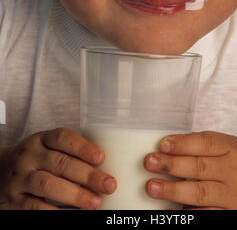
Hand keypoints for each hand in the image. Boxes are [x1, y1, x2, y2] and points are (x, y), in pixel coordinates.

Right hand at [0, 128, 116, 209]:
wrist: (0, 171)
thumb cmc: (36, 159)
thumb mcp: (47, 148)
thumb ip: (69, 153)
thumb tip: (105, 166)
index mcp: (41, 139)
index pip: (62, 138)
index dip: (83, 147)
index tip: (101, 157)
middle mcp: (30, 156)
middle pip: (60, 163)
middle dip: (88, 175)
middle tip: (109, 185)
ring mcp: (21, 178)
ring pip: (48, 185)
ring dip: (75, 195)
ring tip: (95, 202)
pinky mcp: (15, 200)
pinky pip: (36, 207)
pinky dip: (55, 212)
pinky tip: (72, 214)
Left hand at [144, 131, 236, 209]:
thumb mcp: (227, 145)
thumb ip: (202, 144)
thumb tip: (167, 146)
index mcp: (231, 148)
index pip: (205, 143)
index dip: (183, 143)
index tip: (162, 144)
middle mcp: (234, 171)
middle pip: (200, 167)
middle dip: (172, 165)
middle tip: (150, 163)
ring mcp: (234, 196)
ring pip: (201, 193)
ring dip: (173, 190)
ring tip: (152, 187)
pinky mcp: (232, 215)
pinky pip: (207, 215)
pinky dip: (188, 212)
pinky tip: (170, 210)